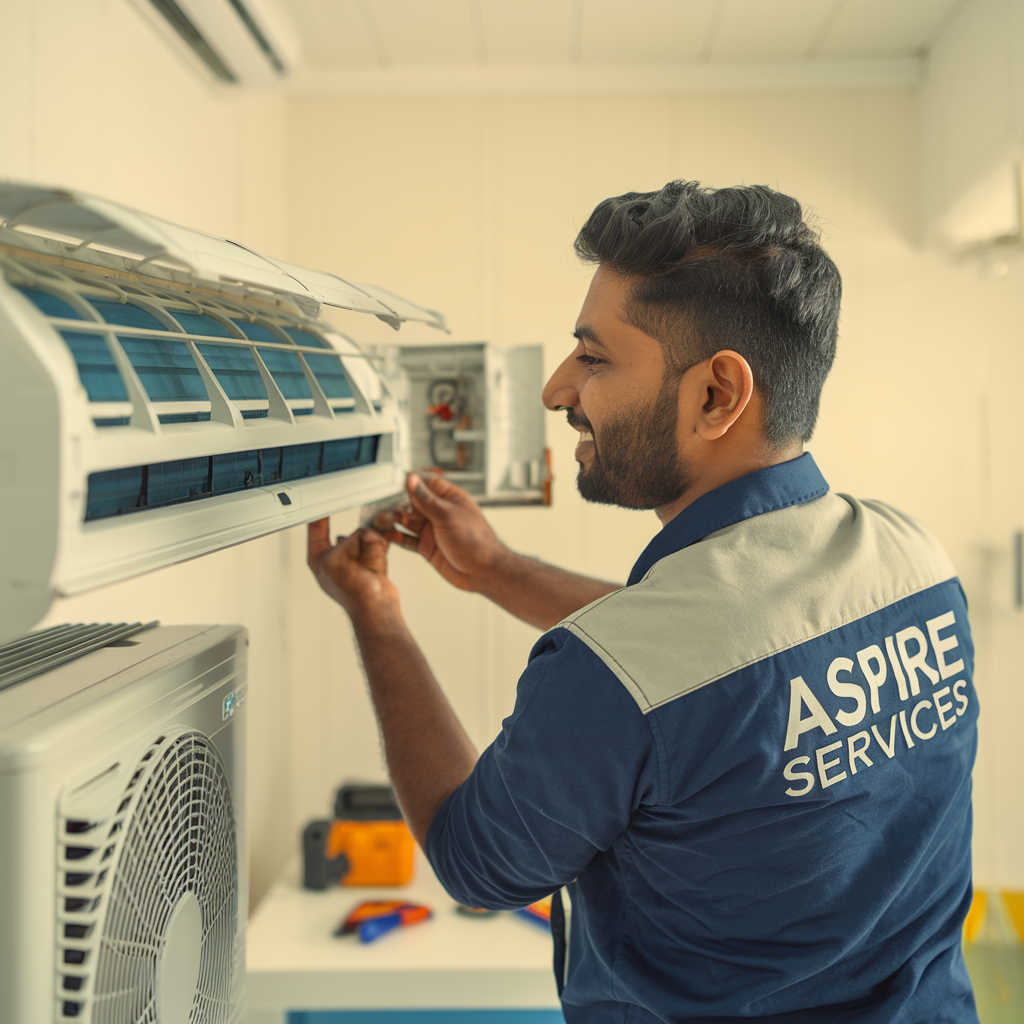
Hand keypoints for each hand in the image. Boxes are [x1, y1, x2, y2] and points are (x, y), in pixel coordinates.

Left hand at [307, 519, 399, 619]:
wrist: (376, 608)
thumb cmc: (352, 592)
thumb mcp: (337, 558)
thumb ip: (348, 539)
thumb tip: (364, 534)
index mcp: (318, 557)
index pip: (316, 528)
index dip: (320, 512)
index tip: (323, 498)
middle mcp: (335, 556)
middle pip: (347, 532)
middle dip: (357, 539)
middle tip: (358, 553)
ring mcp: (353, 558)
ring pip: (365, 535)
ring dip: (370, 545)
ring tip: (369, 564)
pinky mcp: (370, 560)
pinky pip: (377, 543)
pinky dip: (379, 549)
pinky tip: (377, 565)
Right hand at [375, 473, 507, 592]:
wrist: (483, 572)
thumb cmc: (477, 542)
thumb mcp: (448, 516)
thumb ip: (427, 500)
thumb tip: (412, 480)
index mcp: (449, 499)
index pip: (425, 484)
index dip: (409, 483)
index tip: (391, 483)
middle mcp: (439, 513)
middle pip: (411, 503)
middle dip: (395, 504)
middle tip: (380, 505)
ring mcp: (432, 530)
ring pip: (406, 521)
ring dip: (393, 520)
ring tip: (378, 519)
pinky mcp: (427, 547)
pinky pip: (407, 539)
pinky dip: (395, 537)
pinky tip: (385, 535)